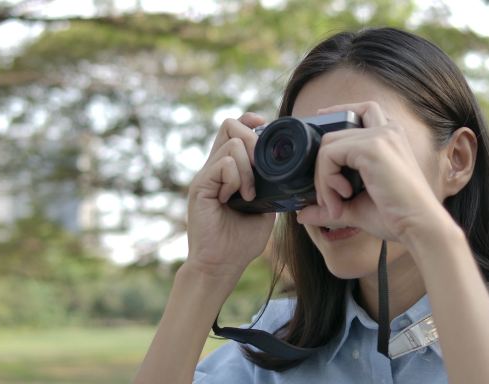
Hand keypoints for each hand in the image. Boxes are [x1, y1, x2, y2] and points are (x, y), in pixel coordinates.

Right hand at [186, 113, 275, 277]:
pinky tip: (238, 199)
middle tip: (262, 169)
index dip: (250, 123)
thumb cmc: (240, 242)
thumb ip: (270, 186)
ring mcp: (206, 176)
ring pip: (232, 145)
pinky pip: (223, 164)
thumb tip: (287, 169)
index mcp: (227, 170)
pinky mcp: (200, 187)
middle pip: (230, 125)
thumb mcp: (265, 208)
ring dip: (249, 169)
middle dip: (254, 140)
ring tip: (250, 194)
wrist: (221, 266)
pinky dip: (237, 178)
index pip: (233, 129)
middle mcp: (214, 168)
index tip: (266, 131)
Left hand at [297, 101, 451, 243]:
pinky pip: (329, 154)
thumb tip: (301, 214)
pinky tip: (343, 197)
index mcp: (390, 137)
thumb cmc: (396, 217)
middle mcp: (387, 130)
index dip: (335, 116)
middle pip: (336, 128)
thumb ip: (330, 205)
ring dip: (323, 178)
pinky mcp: (372, 147)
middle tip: (329, 198)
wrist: (419, 226)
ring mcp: (380, 135)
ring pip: (328, 144)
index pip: (358, 112)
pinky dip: (326, 179)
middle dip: (322, 164)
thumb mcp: (355, 207)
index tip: (318, 134)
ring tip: (336, 204)